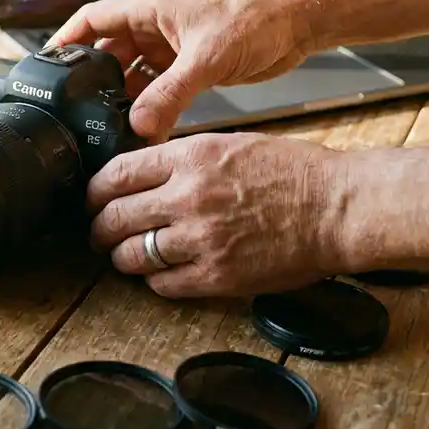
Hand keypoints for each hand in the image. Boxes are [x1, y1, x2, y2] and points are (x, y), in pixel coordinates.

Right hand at [46, 0, 311, 138]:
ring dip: (124, 98)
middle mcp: (156, 24)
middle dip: (95, 81)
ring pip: (134, 73)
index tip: (45, 64)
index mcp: (150, 7)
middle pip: (109, 52)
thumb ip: (171, 93)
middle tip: (81, 111)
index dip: (66, 40)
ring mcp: (172, 44)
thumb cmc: (256, 17)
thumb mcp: (207, 58)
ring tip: (111, 125)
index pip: (92, 20)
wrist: (298, 22)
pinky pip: (158, 86)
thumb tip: (138, 124)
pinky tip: (146, 127)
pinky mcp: (190, 63)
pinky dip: (150, 105)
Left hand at [87, 132, 344, 297]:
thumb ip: (183, 159)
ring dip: (120, 257)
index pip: (115, 174)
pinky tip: (159, 273)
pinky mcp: (217, 275)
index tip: (90, 199)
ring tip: (122, 256)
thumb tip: (143, 174)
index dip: (93, 191)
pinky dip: (154, 280)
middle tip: (97, 233)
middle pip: (113, 216)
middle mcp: (187, 196)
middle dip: (98, 228)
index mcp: (189, 158)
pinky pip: (163, 283)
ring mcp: (200, 239)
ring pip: (131, 254)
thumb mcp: (229, 144)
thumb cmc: (294, 172)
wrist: (338, 207)